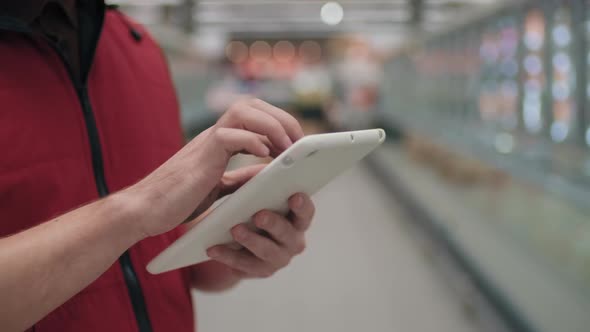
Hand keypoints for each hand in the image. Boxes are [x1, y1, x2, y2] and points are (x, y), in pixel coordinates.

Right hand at [127, 98, 303, 237]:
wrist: (145, 210)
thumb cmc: (179, 200)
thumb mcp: (219, 188)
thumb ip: (241, 179)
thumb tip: (267, 174)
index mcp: (220, 141)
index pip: (255, 115)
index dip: (279, 124)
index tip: (296, 144)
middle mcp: (215, 135)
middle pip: (253, 105)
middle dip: (282, 119)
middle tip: (299, 143)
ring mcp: (207, 141)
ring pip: (244, 111)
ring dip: (272, 125)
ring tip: (289, 147)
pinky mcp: (202, 154)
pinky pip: (230, 135)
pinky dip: (252, 141)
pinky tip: (266, 156)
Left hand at [206, 193, 314, 277]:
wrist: (237, 244)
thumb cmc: (251, 213)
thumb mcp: (258, 198)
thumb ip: (261, 184)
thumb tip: (262, 163)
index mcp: (296, 220)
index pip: (306, 212)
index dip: (302, 205)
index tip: (294, 196)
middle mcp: (292, 240)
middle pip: (288, 233)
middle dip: (274, 224)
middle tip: (259, 215)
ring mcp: (278, 258)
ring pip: (267, 251)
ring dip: (251, 240)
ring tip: (235, 229)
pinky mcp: (260, 270)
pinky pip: (245, 264)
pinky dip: (228, 255)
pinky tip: (214, 248)